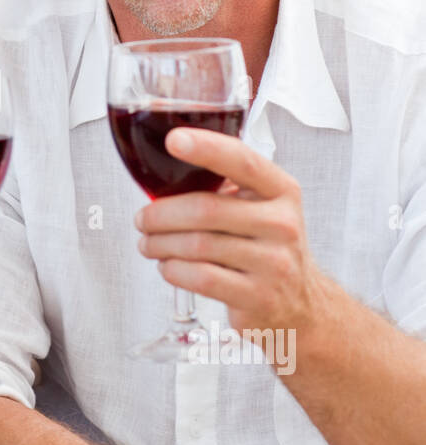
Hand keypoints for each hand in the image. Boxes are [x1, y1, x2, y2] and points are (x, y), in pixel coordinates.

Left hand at [135, 128, 328, 337]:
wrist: (301, 304)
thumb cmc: (267, 247)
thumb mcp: (261, 207)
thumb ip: (224, 185)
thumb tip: (163, 171)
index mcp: (281, 191)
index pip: (243, 161)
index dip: (206, 148)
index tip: (174, 140)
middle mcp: (282, 224)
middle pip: (206, 209)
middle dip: (160, 214)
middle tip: (142, 219)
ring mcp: (274, 263)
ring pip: (197, 246)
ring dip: (160, 243)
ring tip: (149, 243)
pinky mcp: (258, 297)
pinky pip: (201, 278)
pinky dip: (173, 270)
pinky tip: (168, 266)